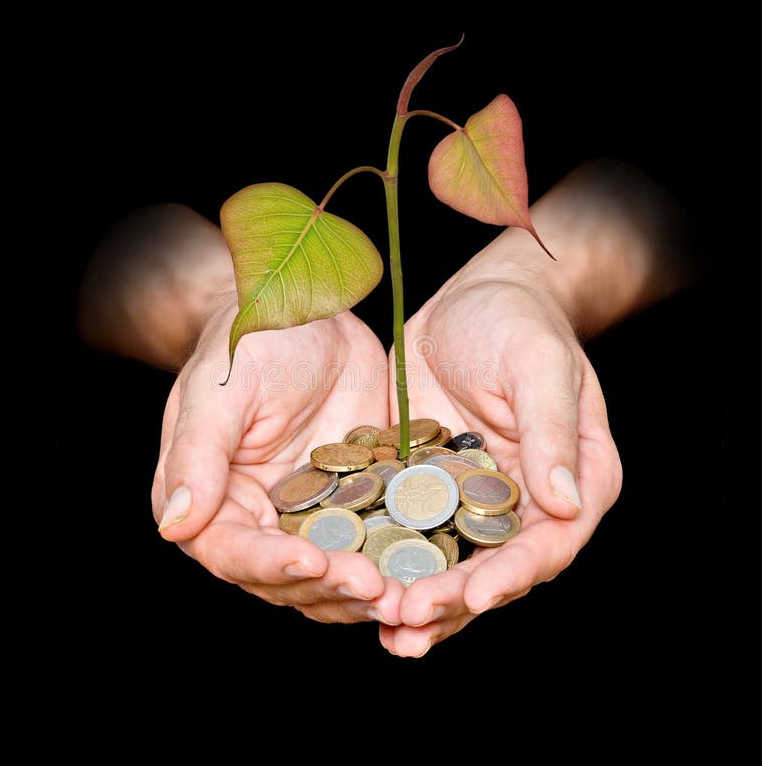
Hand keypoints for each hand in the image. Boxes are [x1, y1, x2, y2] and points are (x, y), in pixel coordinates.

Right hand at [151, 297, 405, 624]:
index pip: (233, 552)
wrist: (310, 311)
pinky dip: (396, 560)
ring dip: (366, 592)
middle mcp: (259, 521)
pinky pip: (374, 542)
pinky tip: (429, 569)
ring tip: (408, 597)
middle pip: (289, 579)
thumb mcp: (223, 390)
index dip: (271, 565)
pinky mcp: (355, 504)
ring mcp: (310, 517)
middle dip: (331, 589)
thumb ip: (198, 456)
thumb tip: (176, 524)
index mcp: (213, 501)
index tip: (312, 563)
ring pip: (333, 575)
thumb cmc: (252, 342)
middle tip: (378, 591)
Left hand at [380, 275, 621, 656]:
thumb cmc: (520, 321)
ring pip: (450, 560)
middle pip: (494, 567)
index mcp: (572, 481)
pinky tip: (356, 579)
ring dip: (420, 596)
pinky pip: (408, 529)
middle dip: (454, 601)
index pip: (548, 543)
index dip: (510, 575)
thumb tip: (565, 505)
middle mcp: (525, 501)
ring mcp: (472, 497)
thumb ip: (550, 433)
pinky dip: (388, 557)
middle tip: (409, 626)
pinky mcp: (428, 485)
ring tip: (386, 631)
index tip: (473, 597)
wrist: (475, 296)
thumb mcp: (539, 366)